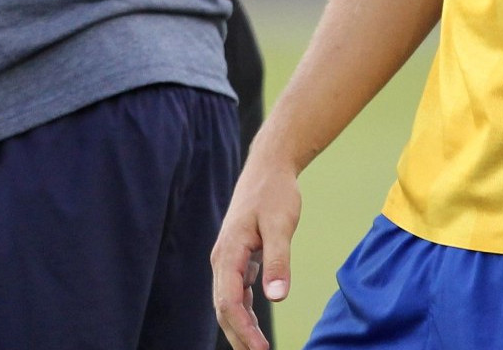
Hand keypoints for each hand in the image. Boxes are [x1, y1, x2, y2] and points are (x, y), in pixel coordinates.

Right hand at [211, 153, 301, 349]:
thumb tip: (276, 299)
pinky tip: (255, 327)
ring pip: (228, 303)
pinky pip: (236, 293)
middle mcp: (222, 260)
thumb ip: (278, 262)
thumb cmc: (275, 193)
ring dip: (241, 328)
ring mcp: (228, 260)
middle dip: (239, 337)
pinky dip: (244, 312)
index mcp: (228, 253)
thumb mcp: (281, 225)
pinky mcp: (238, 259)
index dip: (243, 330)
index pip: (228, 302)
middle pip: (223, 308)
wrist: (268, 169)